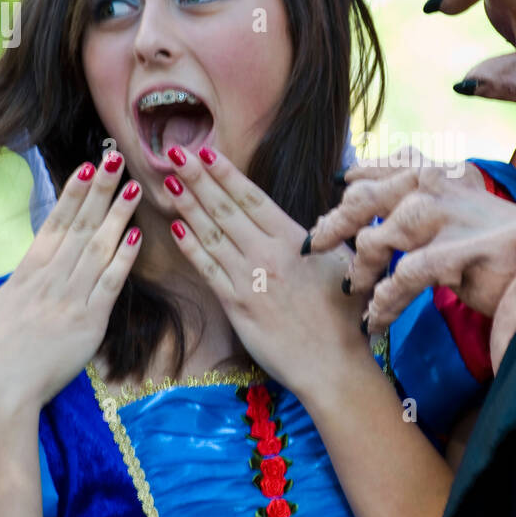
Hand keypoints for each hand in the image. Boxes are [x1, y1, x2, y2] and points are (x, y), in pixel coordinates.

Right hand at [0, 151, 142, 413]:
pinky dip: (124, 259)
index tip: (88, 167)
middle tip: (117, 159)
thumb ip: (10, 288)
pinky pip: (110, 284)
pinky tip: (137, 236)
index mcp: (26, 272)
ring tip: (135, 188)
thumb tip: (21, 275)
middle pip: (80, 226)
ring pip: (98, 248)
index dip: (74, 193)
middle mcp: (50, 279)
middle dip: (100, 190)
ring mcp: (71, 299)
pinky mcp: (88, 323)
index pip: (55, 223)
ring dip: (118, 215)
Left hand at [159, 145, 368, 402]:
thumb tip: (314, 221)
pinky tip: (175, 227)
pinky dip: (190, 247)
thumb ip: (324, 237)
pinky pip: (207, 269)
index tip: (205, 152)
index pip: (252, 199)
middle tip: (174, 152)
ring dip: (187, 205)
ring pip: (211, 235)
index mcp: (296, 240)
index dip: (226, 173)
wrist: (334, 364)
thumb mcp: (346, 264)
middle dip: (198, 178)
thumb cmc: (347, 316)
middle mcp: (268, 254)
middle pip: (226, 209)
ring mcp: (249, 280)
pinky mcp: (237, 306)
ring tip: (167, 181)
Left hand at [309, 161, 515, 371]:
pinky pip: (403, 277)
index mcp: (448, 177)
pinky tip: (378, 318)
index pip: (394, 165)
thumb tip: (388, 190)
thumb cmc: (512, 254)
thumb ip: (433, 203)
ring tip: (354, 292)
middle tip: (315, 245)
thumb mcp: (469, 216)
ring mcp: (450, 218)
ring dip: (361, 268)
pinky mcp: (457, 254)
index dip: (361, 177)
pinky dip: (385, 300)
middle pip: (369, 197)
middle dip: (337, 222)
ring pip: (380, 236)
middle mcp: (444, 189)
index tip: (339, 191)